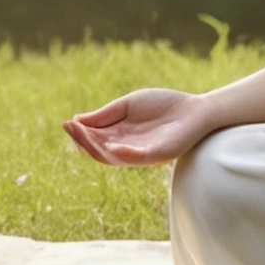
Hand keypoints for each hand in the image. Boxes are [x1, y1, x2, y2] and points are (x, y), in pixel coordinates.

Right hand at [63, 87, 211, 165]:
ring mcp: (142, 154)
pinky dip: (124, 153)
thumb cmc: (163, 105)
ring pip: (113, 157)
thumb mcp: (128, 105)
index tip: (68, 122)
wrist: (196, 109)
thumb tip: (76, 120)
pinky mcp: (158, 155)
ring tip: (83, 133)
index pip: (94, 140)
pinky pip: (137, 158)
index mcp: (119, 138)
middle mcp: (127, 149)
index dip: (80, 133)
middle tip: (72, 128)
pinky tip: (113, 145)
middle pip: (99, 151)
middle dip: (83, 140)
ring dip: (97, 147)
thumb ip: (106, 115)